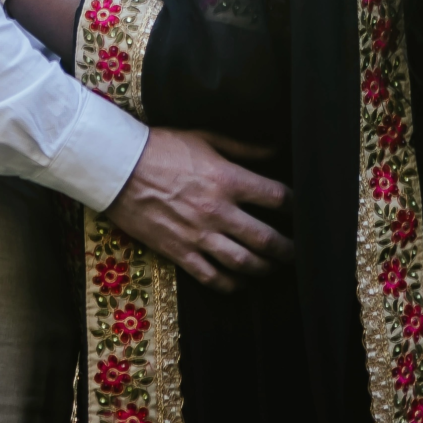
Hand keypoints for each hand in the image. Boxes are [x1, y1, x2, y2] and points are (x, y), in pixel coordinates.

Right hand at [105, 127, 292, 289]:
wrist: (119, 169)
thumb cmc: (162, 147)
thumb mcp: (205, 137)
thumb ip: (243, 147)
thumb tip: (274, 149)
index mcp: (227, 179)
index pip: (275, 197)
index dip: (295, 204)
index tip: (302, 209)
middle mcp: (217, 211)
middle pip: (266, 238)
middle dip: (288, 248)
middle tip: (298, 252)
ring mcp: (199, 235)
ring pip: (243, 263)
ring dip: (264, 268)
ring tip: (273, 267)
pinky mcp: (180, 252)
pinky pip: (212, 277)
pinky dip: (231, 284)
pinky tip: (239, 282)